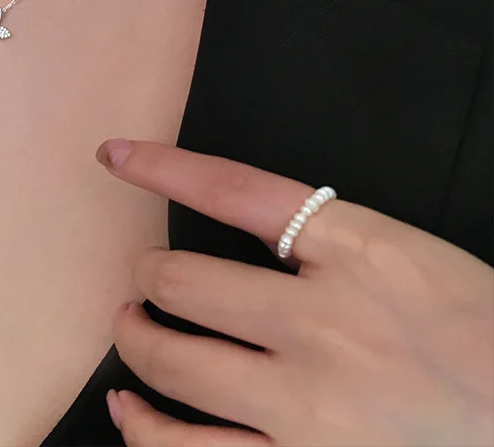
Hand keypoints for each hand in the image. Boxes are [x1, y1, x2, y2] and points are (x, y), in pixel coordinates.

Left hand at [95, 139, 493, 446]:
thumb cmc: (473, 329)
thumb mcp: (404, 252)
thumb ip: (323, 236)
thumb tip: (236, 224)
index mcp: (357, 253)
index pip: (235, 192)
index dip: (163, 168)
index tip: (116, 155)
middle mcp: (325, 326)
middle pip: (184, 281)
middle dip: (145, 273)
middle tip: (144, 276)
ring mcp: (309, 409)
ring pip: (173, 363)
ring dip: (134, 336)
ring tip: (132, 325)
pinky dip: (142, 426)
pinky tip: (128, 406)